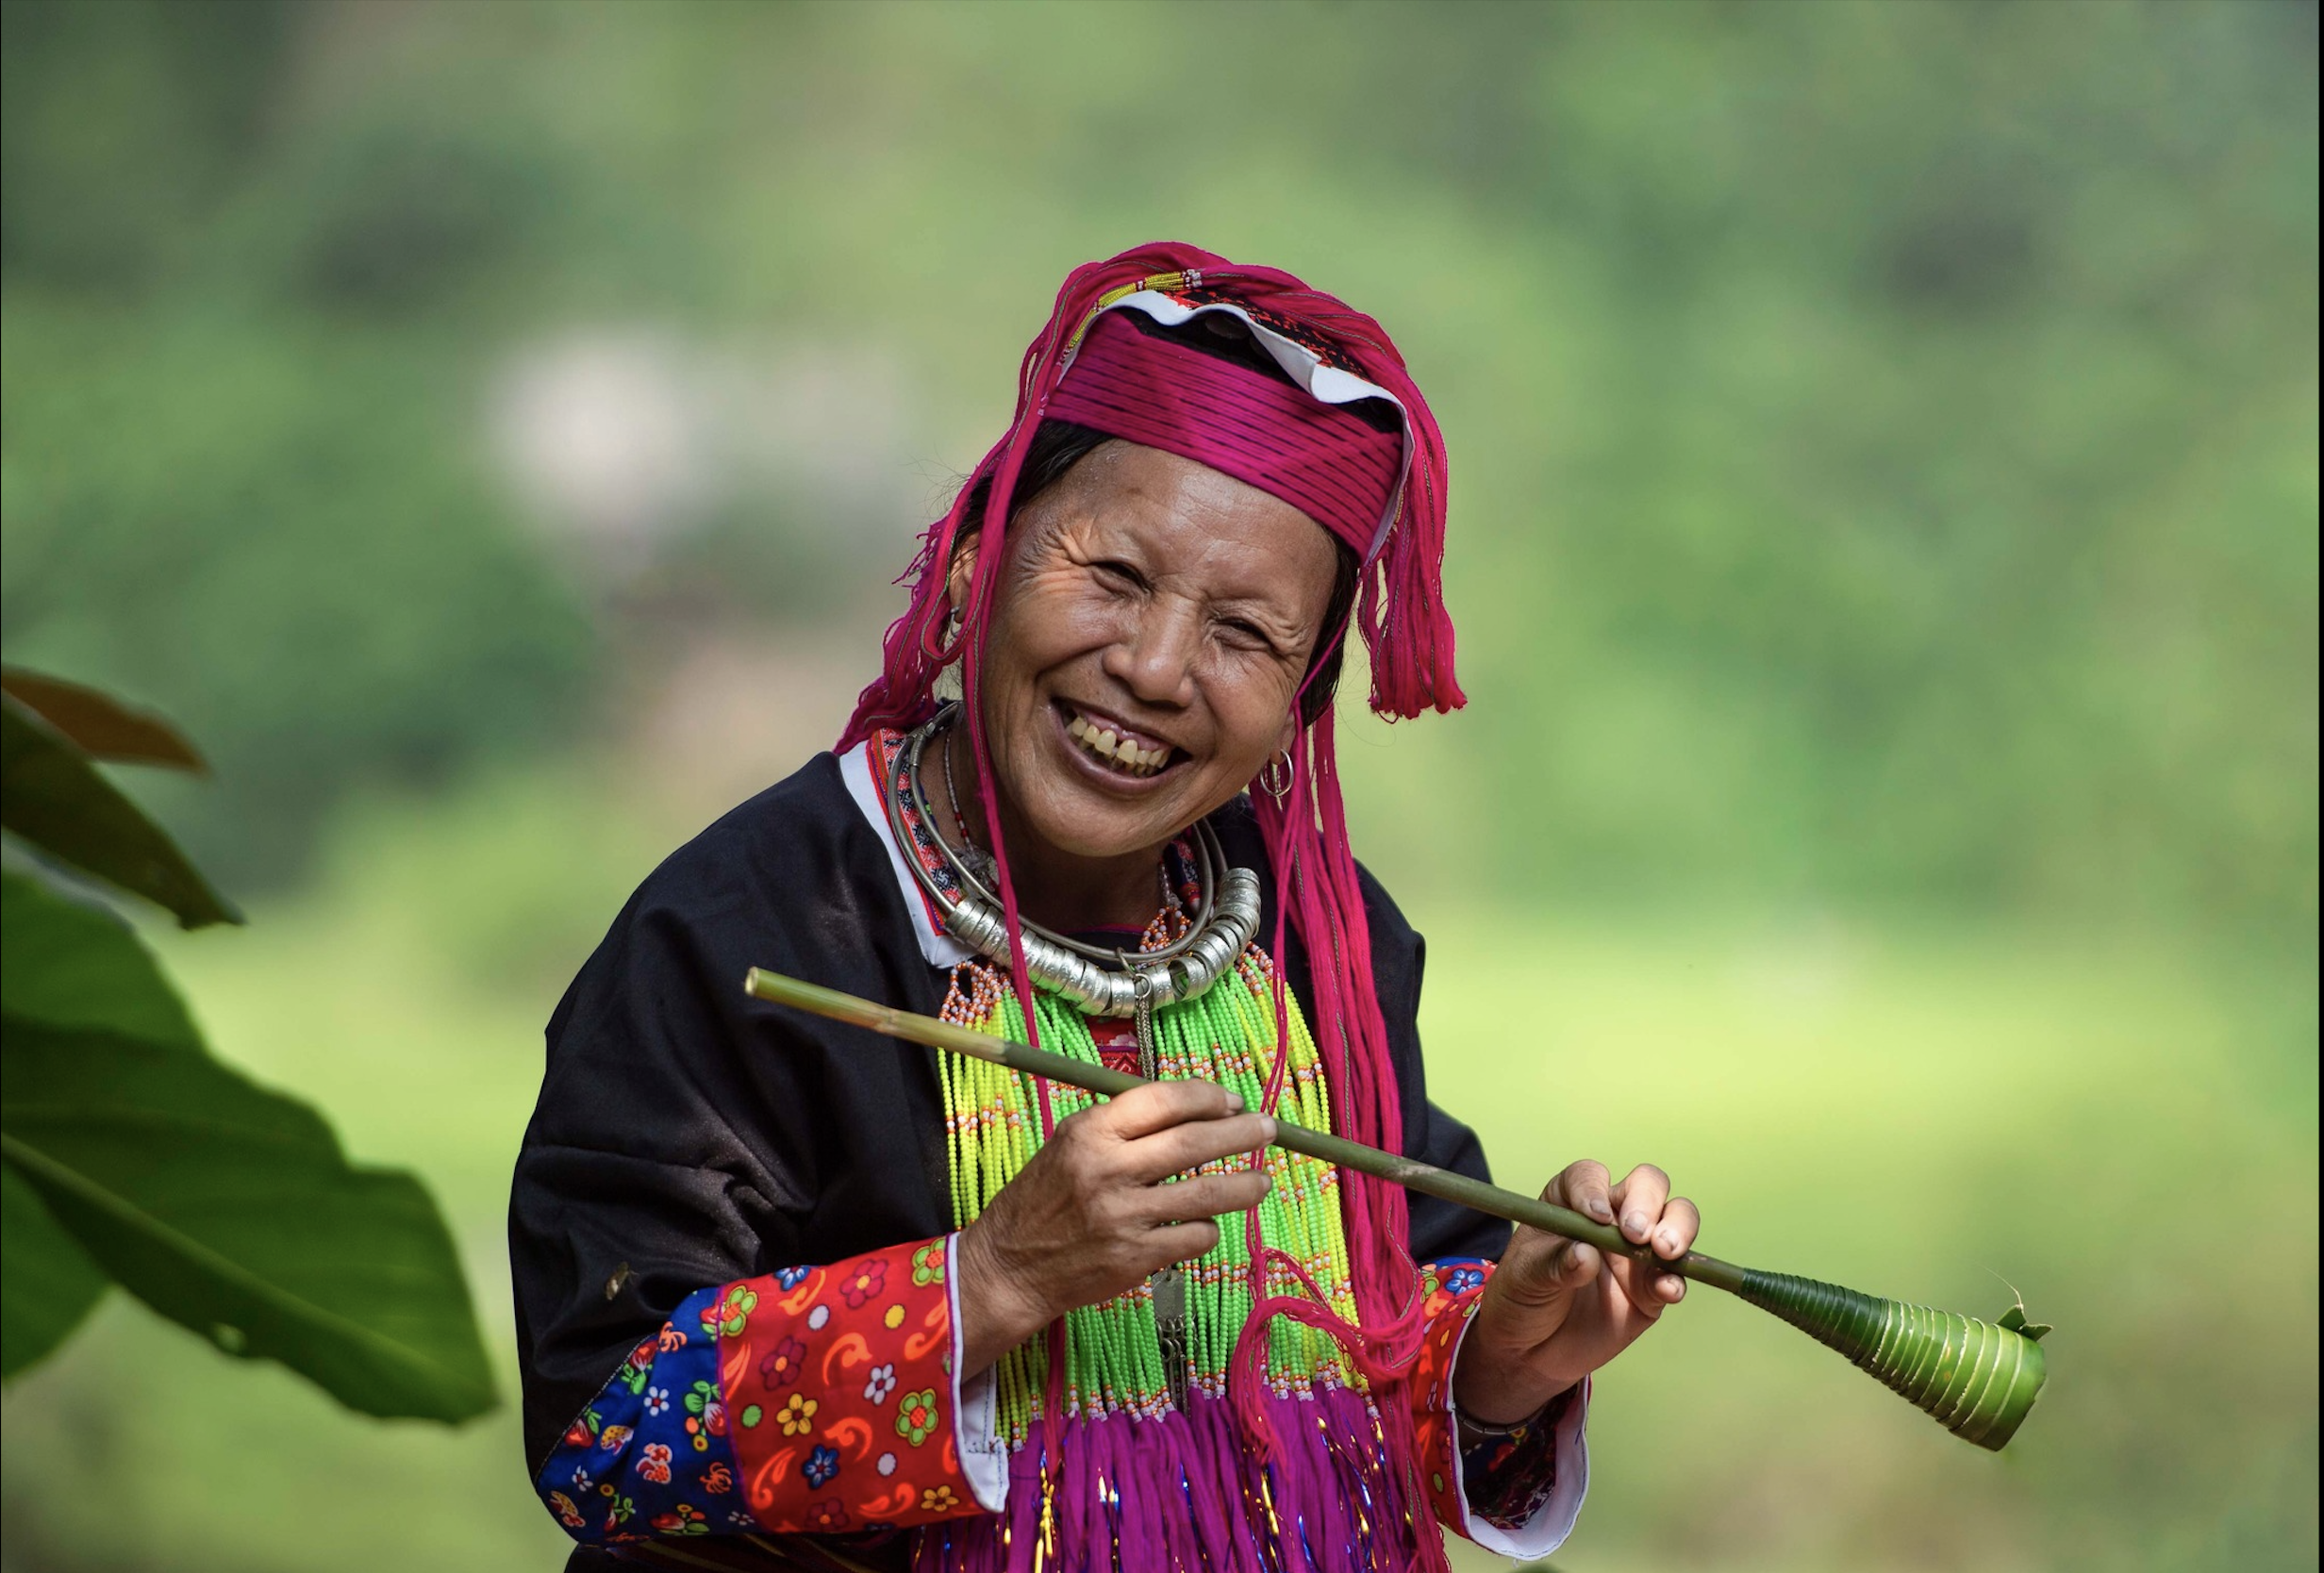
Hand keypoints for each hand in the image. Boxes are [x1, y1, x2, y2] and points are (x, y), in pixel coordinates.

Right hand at [953, 1080, 1274, 1377]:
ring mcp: (1124, 1216)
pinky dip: (1207, 1228)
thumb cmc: (1042, 1199)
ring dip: (1244, 1184)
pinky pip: (1193, 1236)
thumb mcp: (1068, 1144)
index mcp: (1089, 1132)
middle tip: (1268, 1128)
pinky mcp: (1135, 1257)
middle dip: (1240, 1133)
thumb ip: (1121, 1127)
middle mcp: (1107, 1170)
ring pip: (1205, 1193)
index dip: (1205, 1097)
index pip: (1162, 1100)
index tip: (1230, 1100)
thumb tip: (1191, 1111)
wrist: (1010, 1267)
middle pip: (1192, 1142)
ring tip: (1263, 1180)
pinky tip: (1206, 1225)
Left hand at [1451, 1160, 1699, 1425]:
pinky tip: (1666, 1290)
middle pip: (1646, 1185)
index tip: (1595, 1216)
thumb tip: (1586, 1254)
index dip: (1595, 1189)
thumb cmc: (1522, 1297)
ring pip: (1675, 1220)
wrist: (1530, 1348)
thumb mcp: (1526, 1278)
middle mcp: (1610, 1218)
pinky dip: (1676, 1279)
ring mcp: (1635, 1252)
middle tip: (1635, 1233)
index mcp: (1571, 1201)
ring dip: (1678, 1228)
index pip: (1590, 1177)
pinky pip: (1674, 1276)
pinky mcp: (1650, 1290)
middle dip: (1647, 1202)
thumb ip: (1555, 1264)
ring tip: (1664, 1250)